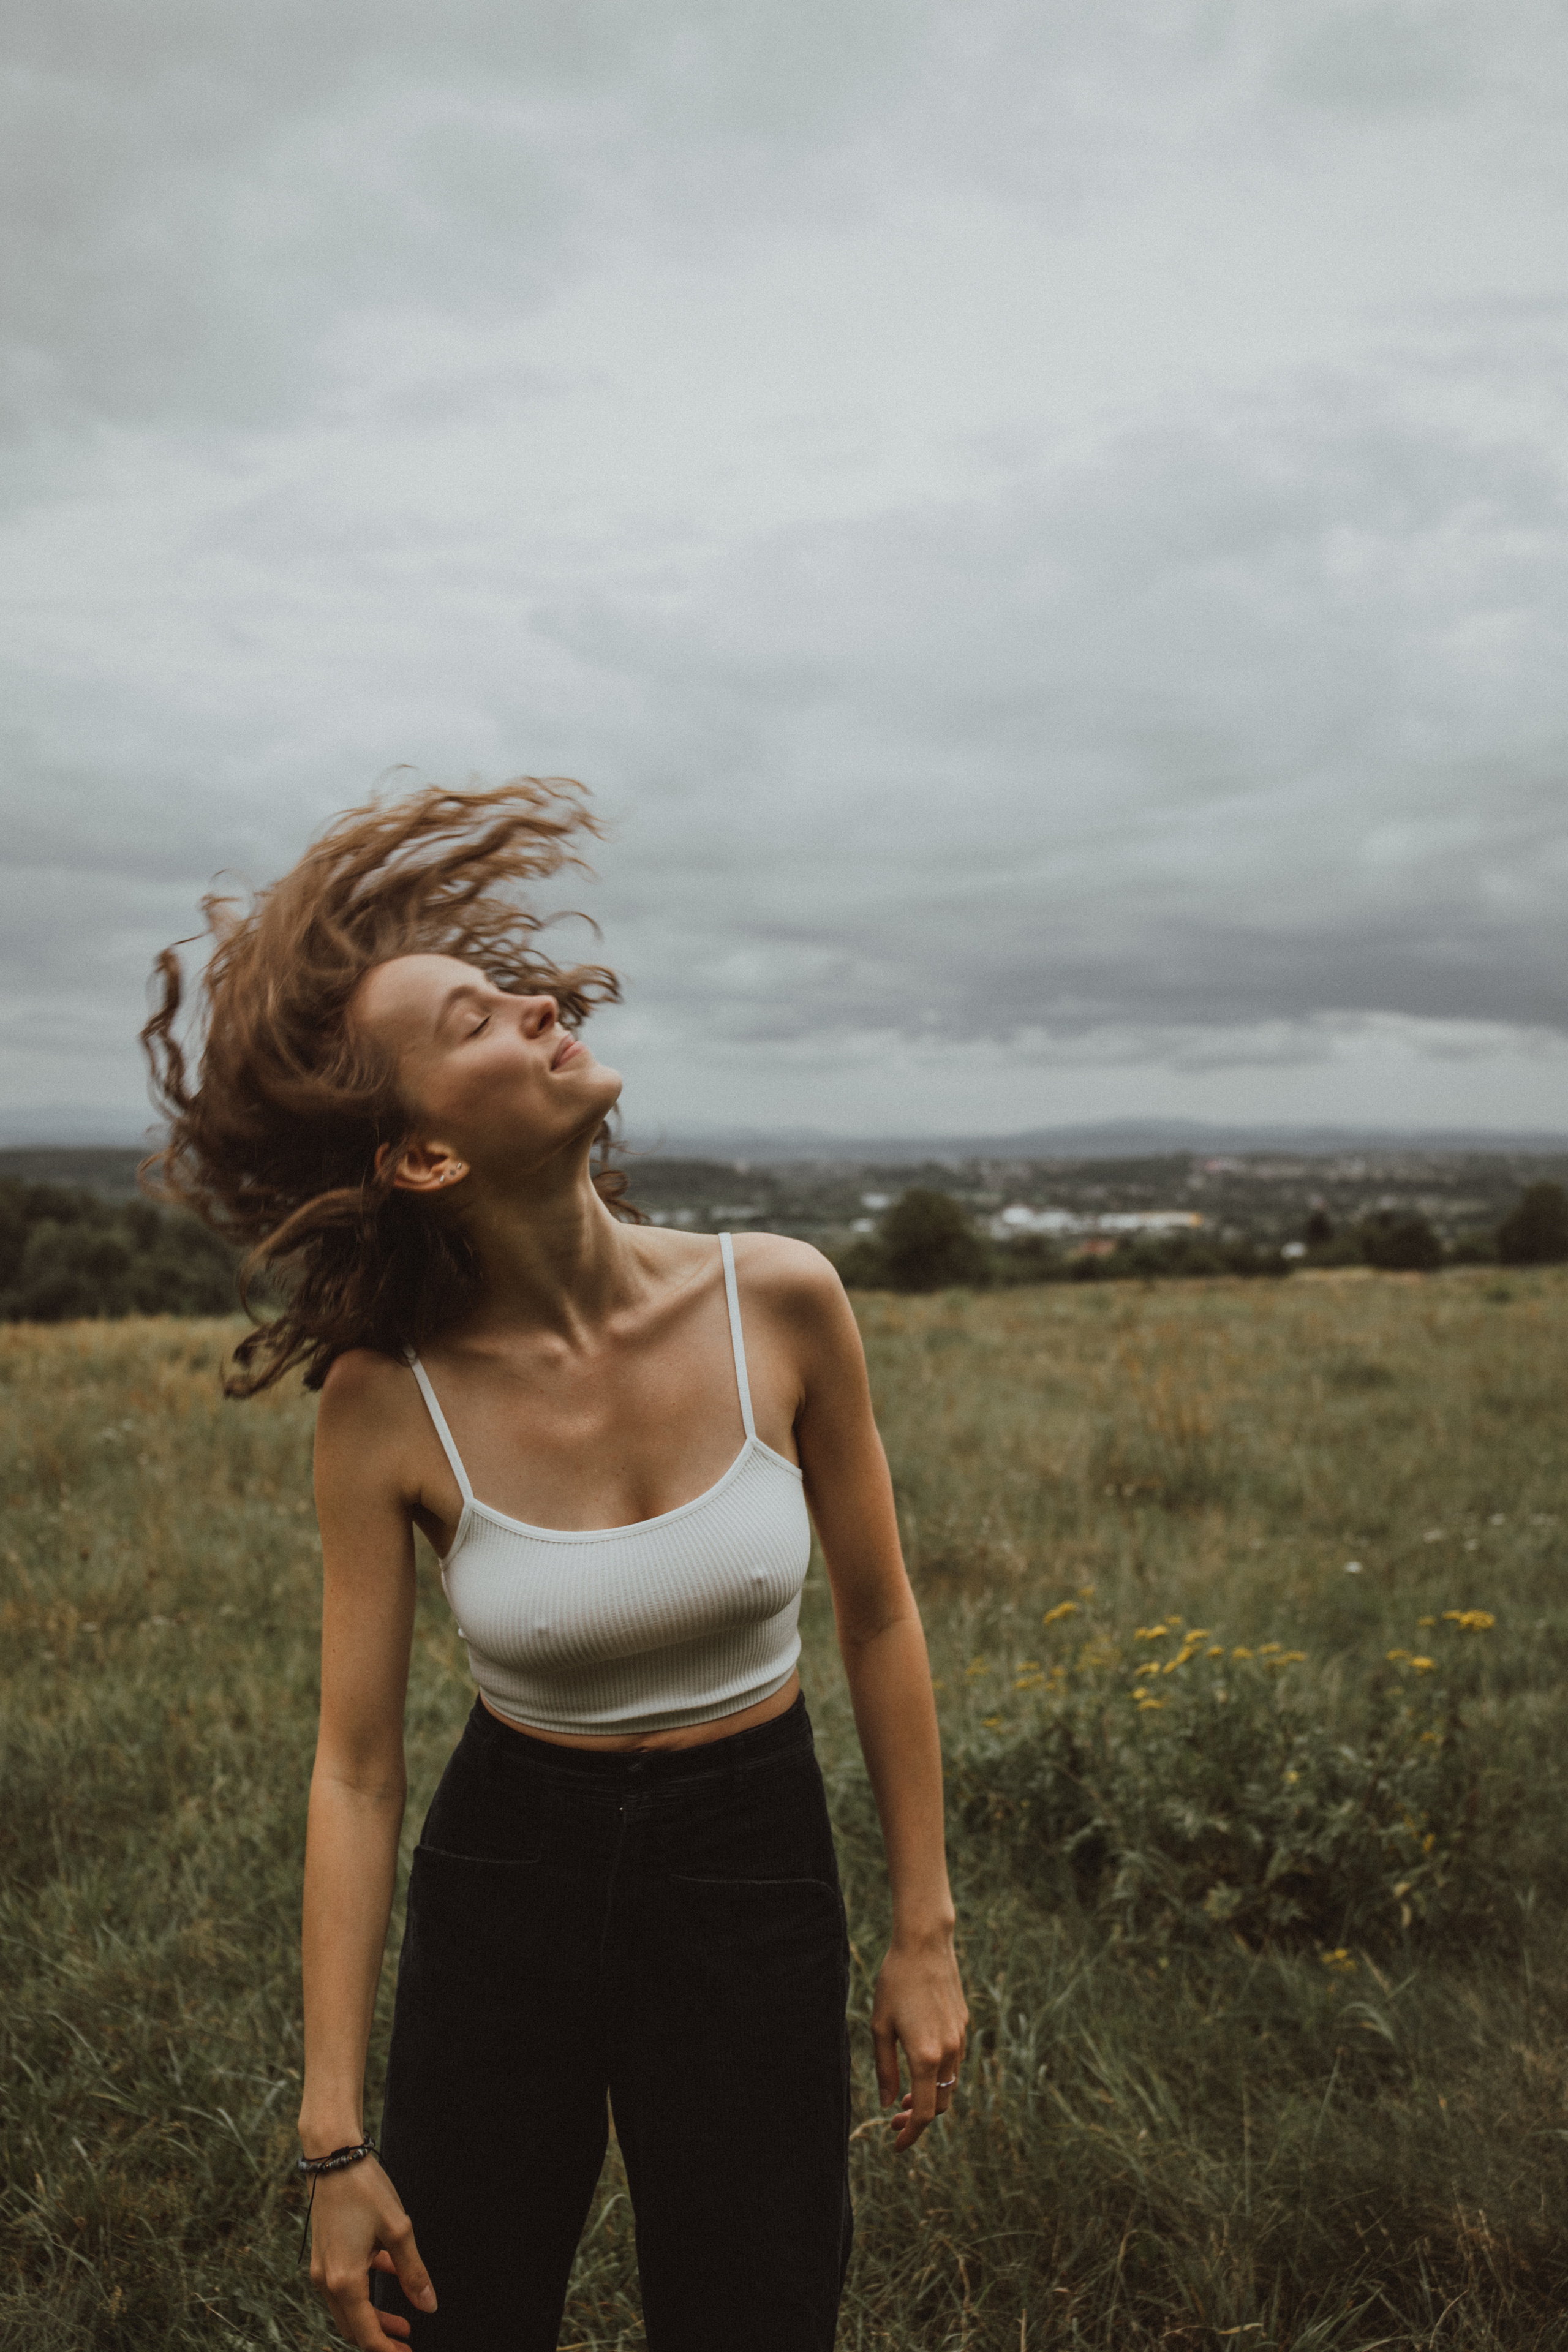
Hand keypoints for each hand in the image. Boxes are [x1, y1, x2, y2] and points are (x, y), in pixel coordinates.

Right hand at [307, 2156, 436, 2348]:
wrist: (332, 2155)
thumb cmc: (365, 2189)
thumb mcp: (398, 2230)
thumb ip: (413, 2272)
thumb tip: (428, 2305)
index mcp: (344, 2281)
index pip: (366, 2334)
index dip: (387, 2350)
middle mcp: (326, 2281)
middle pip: (353, 2327)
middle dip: (380, 2337)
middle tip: (407, 2340)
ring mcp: (321, 2267)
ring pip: (348, 2307)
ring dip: (373, 2316)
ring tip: (405, 2319)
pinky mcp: (324, 2252)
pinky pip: (345, 2283)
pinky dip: (366, 2288)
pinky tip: (391, 2272)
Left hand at [871, 1930, 967, 2150]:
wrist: (924, 1945)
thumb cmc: (895, 1983)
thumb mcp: (880, 2027)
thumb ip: (885, 2069)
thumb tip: (889, 2104)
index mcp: (925, 2057)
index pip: (924, 2113)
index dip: (911, 2134)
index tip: (896, 2144)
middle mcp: (948, 2052)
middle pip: (941, 2105)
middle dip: (919, 2118)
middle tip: (894, 2119)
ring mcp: (960, 2039)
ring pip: (949, 2085)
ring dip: (930, 2097)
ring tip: (905, 2096)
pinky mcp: (963, 2025)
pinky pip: (954, 2062)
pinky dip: (939, 2076)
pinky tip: (919, 2065)